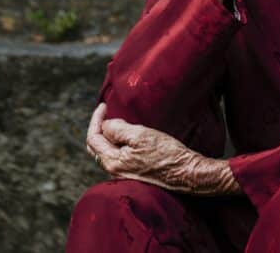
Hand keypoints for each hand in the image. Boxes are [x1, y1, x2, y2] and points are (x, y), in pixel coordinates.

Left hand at [85, 102, 229, 193]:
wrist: (187, 173)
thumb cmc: (166, 153)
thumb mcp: (139, 135)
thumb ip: (117, 129)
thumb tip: (106, 126)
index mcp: (112, 162)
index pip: (93, 138)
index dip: (96, 119)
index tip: (104, 105)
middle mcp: (114, 172)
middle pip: (96, 148)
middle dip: (98, 128)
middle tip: (106, 113)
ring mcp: (124, 175)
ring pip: (107, 153)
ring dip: (107, 136)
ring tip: (116, 122)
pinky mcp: (135, 174)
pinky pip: (118, 157)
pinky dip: (116, 144)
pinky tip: (126, 137)